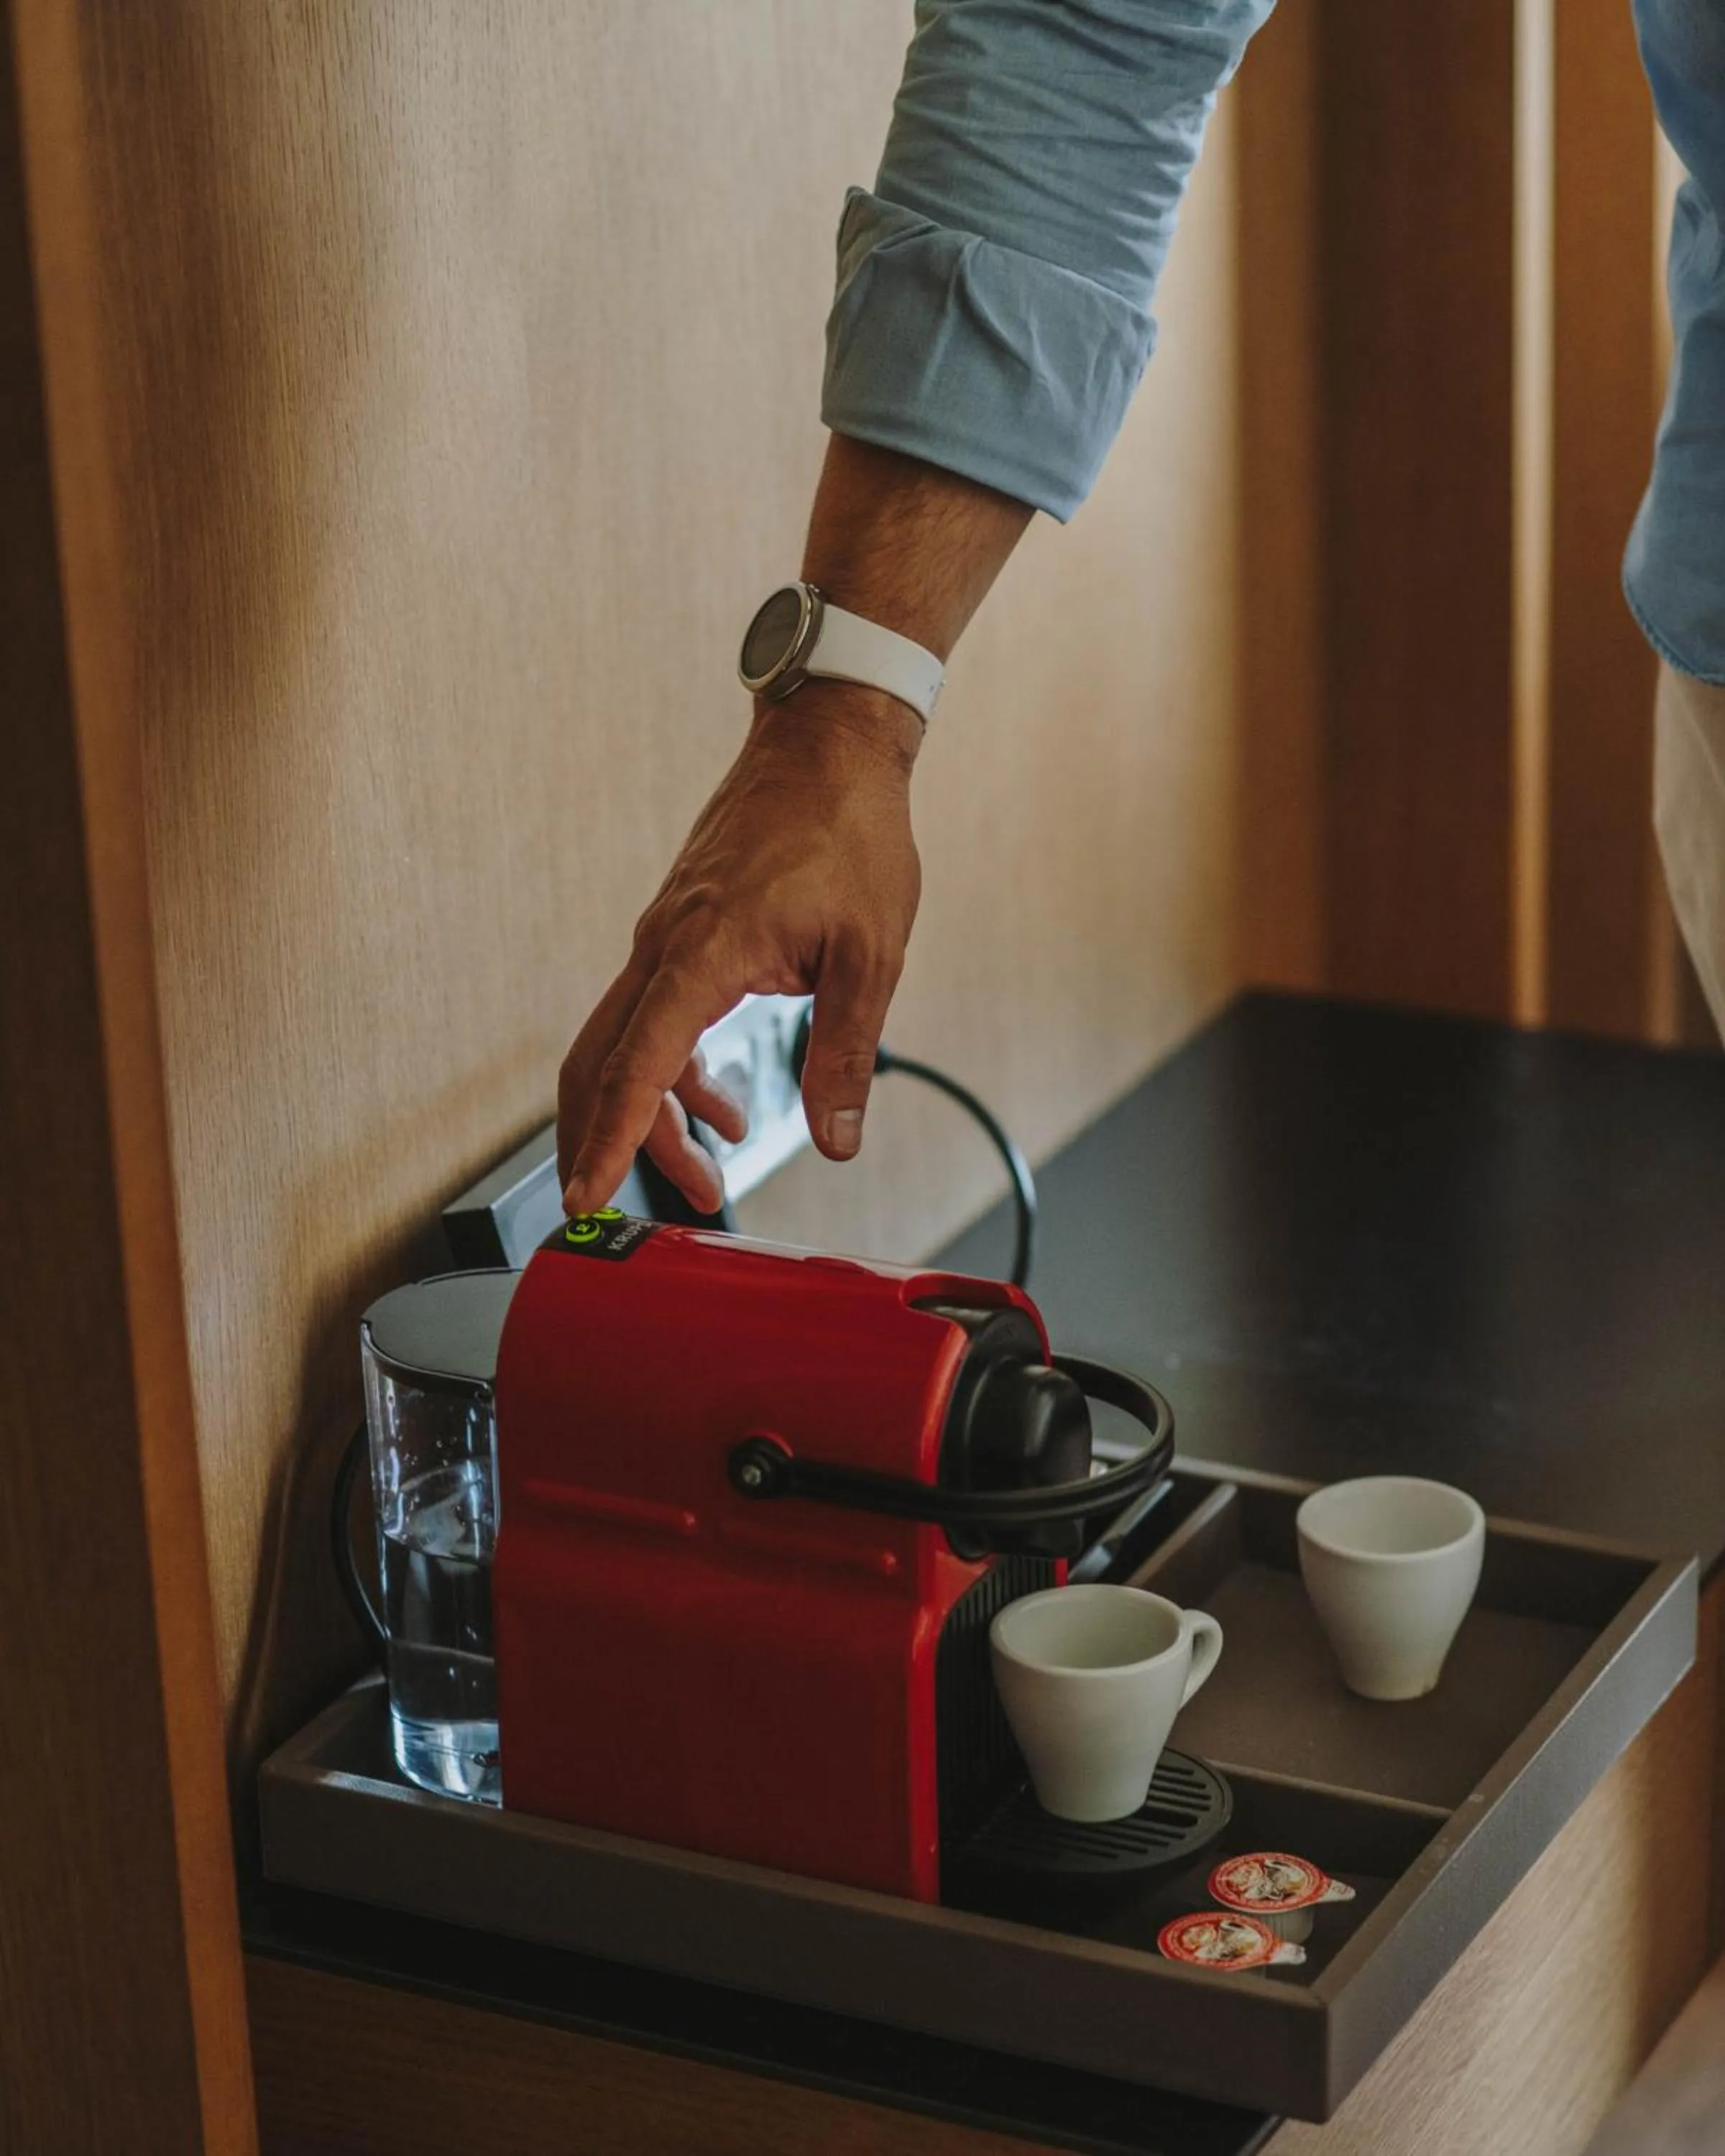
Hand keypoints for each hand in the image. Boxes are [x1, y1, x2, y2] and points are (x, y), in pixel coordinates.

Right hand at [557, 684, 922, 1215]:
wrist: (829, 743)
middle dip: (601, 1143)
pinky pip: (654, 1016)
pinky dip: (674, 1072)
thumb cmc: (849, 829)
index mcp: (701, 954)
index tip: (586, 1200)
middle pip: (598, 1063)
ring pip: (624, 1043)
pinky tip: (727, 1105)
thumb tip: (836, 1138)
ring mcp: (665, 936)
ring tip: (706, 1177)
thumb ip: (845, 1052)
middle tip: (616, 1210)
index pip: (636, 1068)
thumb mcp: (870, 954)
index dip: (607, 1142)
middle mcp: (664, 946)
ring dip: (650, 1116)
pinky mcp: (681, 930)